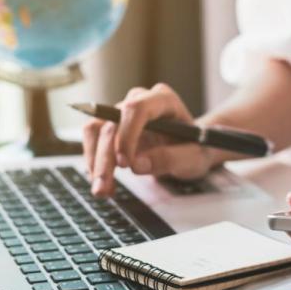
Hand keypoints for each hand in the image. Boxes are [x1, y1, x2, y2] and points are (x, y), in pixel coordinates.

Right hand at [82, 83, 215, 196]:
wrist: (191, 147)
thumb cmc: (196, 148)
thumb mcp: (194, 158)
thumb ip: (170, 159)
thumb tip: (136, 165)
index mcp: (164, 100)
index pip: (136, 108)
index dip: (126, 135)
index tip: (125, 164)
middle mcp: (140, 100)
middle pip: (112, 122)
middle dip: (105, 158)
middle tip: (104, 187)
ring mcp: (123, 112)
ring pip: (96, 130)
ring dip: (94, 161)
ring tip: (102, 190)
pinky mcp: (112, 126)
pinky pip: (93, 140)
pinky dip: (94, 163)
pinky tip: (105, 183)